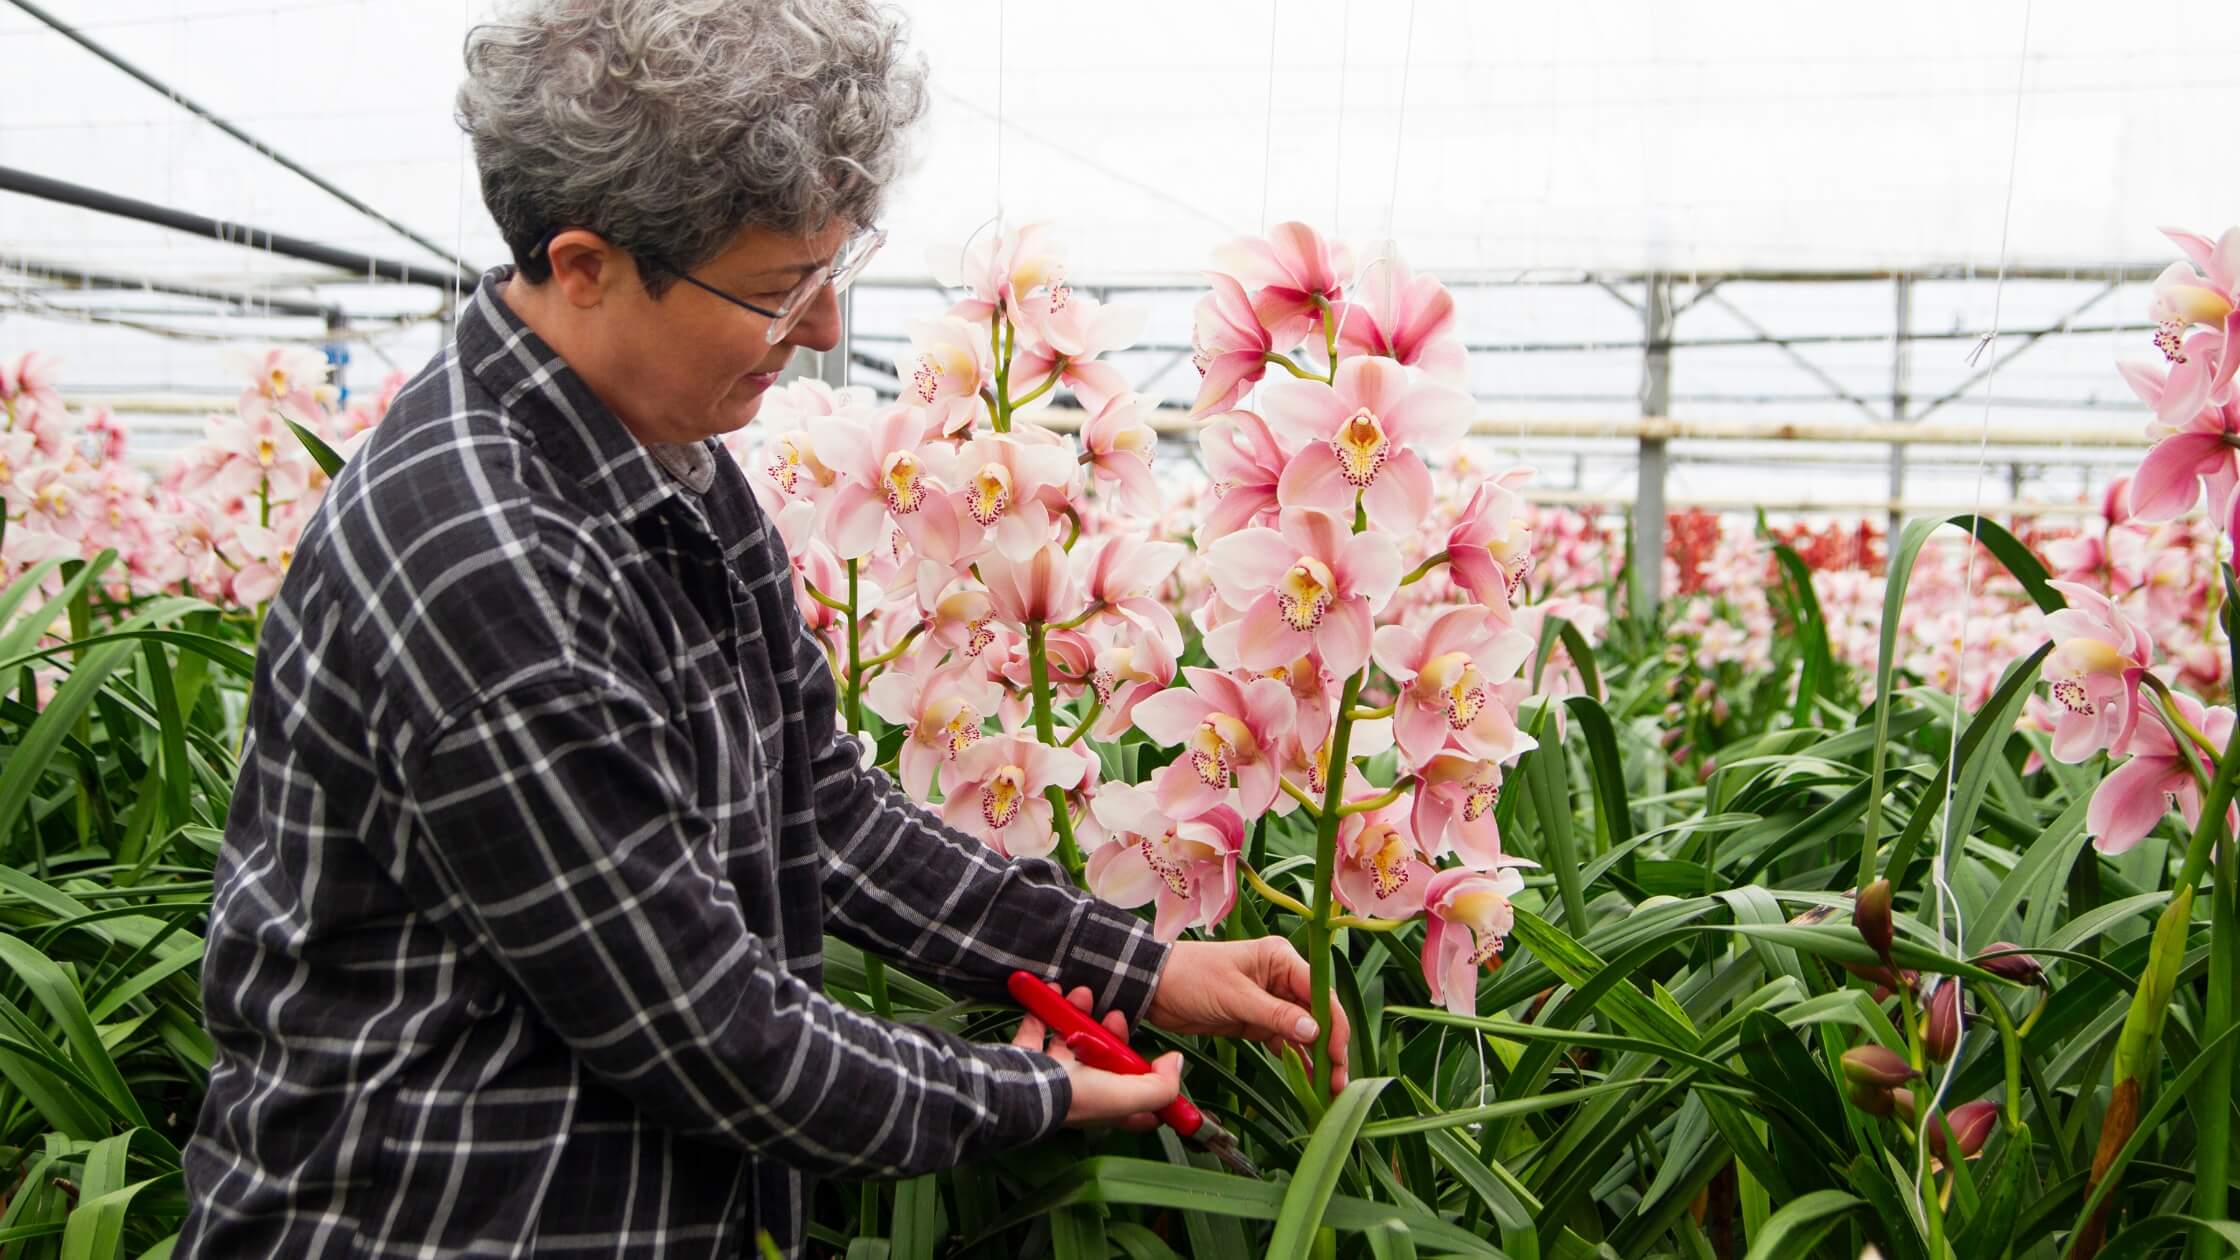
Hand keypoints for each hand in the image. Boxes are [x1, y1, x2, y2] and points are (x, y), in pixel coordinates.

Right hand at [1012, 985, 1180, 1128]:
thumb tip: (1175, 1064)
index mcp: (1105, 1106)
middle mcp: (1080, 1092)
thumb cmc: (1074, 1097)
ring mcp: (1052, 1074)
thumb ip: (1161, 1085)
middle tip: (1116, 1016)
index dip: (1150, 1083)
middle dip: (1112, 1032)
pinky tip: (1055, 994)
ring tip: (1083, 994)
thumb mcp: (1130, 1096)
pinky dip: (1045, 1010)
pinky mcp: (1028, 1058)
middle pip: (1104, 1060)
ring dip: (1080, 1013)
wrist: (1024, 1088)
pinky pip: (1038, 1028)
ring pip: (1072, 1040)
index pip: (1136, 1103)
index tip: (1158, 1061)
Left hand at [1145, 938, 1349, 1093]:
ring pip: (1303, 1032)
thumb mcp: (1235, 996)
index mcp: (1280, 959)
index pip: (1319, 992)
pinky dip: (1295, 1060)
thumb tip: (1315, 1031)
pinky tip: (1307, 1080)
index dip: (1334, 1025)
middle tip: (1338, 1082)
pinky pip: (1283, 1041)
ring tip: (1328, 1089)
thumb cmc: (1191, 978)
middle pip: (1317, 1014)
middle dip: (1330, 1048)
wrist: (1153, 988)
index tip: (1338, 1056)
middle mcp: (1280, 977)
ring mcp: (1270, 1000)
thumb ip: (1276, 1014)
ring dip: (1315, 1058)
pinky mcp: (1256, 1020)